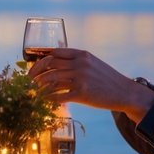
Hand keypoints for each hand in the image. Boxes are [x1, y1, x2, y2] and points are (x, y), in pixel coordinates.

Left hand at [29, 48, 153, 121]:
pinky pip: (59, 95)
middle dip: (35, 73)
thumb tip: (55, 62)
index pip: (54, 52)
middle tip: (28, 81)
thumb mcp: (92, 62)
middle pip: (50, 64)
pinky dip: (49, 98)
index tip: (33, 68)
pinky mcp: (82, 93)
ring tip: (35, 91)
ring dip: (40, 86)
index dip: (40, 60)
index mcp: (81, 54)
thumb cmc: (106, 78)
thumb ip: (76, 60)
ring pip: (52, 79)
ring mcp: (81, 78)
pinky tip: (45, 101)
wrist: (124, 91)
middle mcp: (80, 63)